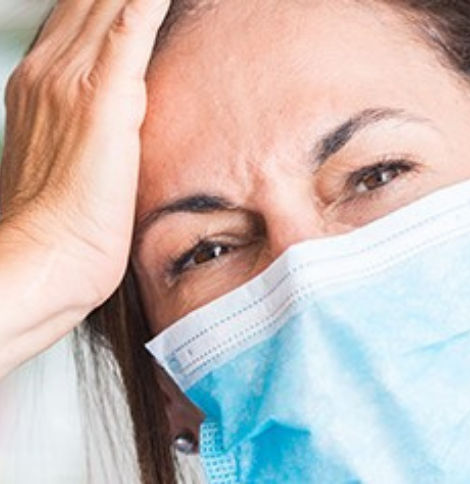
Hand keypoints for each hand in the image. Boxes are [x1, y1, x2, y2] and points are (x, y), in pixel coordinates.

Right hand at [0, 0, 169, 375]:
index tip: (140, 2)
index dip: (113, 1)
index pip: (82, 20)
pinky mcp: (104, 102)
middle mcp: (51, 72)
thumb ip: (93, 127)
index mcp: (42, 85)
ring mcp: (73, 82)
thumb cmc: (65, 221)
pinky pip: (128, 32)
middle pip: (92, 2)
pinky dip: (144, 7)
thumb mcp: (74, 160)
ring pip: (108, 6)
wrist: (50, 256)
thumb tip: (121, 117)